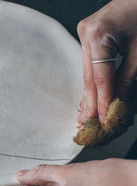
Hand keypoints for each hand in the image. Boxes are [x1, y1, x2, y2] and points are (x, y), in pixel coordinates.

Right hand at [77, 0, 136, 123]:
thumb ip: (127, 79)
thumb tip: (118, 105)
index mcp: (98, 34)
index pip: (100, 77)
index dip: (103, 101)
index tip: (104, 121)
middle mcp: (86, 33)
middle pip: (89, 76)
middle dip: (92, 102)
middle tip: (89, 124)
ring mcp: (85, 33)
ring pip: (87, 71)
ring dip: (90, 94)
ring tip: (86, 116)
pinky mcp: (88, 35)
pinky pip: (89, 63)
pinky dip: (93, 80)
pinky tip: (89, 96)